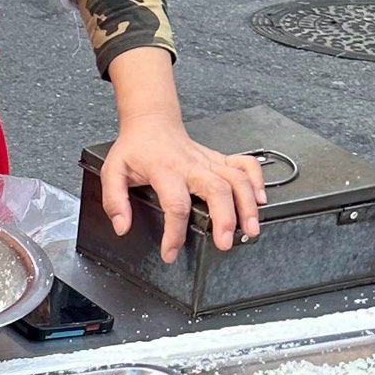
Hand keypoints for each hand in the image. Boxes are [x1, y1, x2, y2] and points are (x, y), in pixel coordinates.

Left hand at [101, 113, 263, 263]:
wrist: (151, 122)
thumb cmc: (135, 148)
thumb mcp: (113, 171)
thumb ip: (114, 201)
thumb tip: (122, 226)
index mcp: (165, 170)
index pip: (175, 204)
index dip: (175, 232)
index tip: (171, 252)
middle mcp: (191, 165)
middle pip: (216, 189)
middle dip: (225, 218)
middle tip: (225, 242)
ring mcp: (209, 161)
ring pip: (236, 179)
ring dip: (247, 204)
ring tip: (251, 229)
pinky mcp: (219, 158)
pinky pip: (245, 164)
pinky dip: (257, 180)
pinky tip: (261, 199)